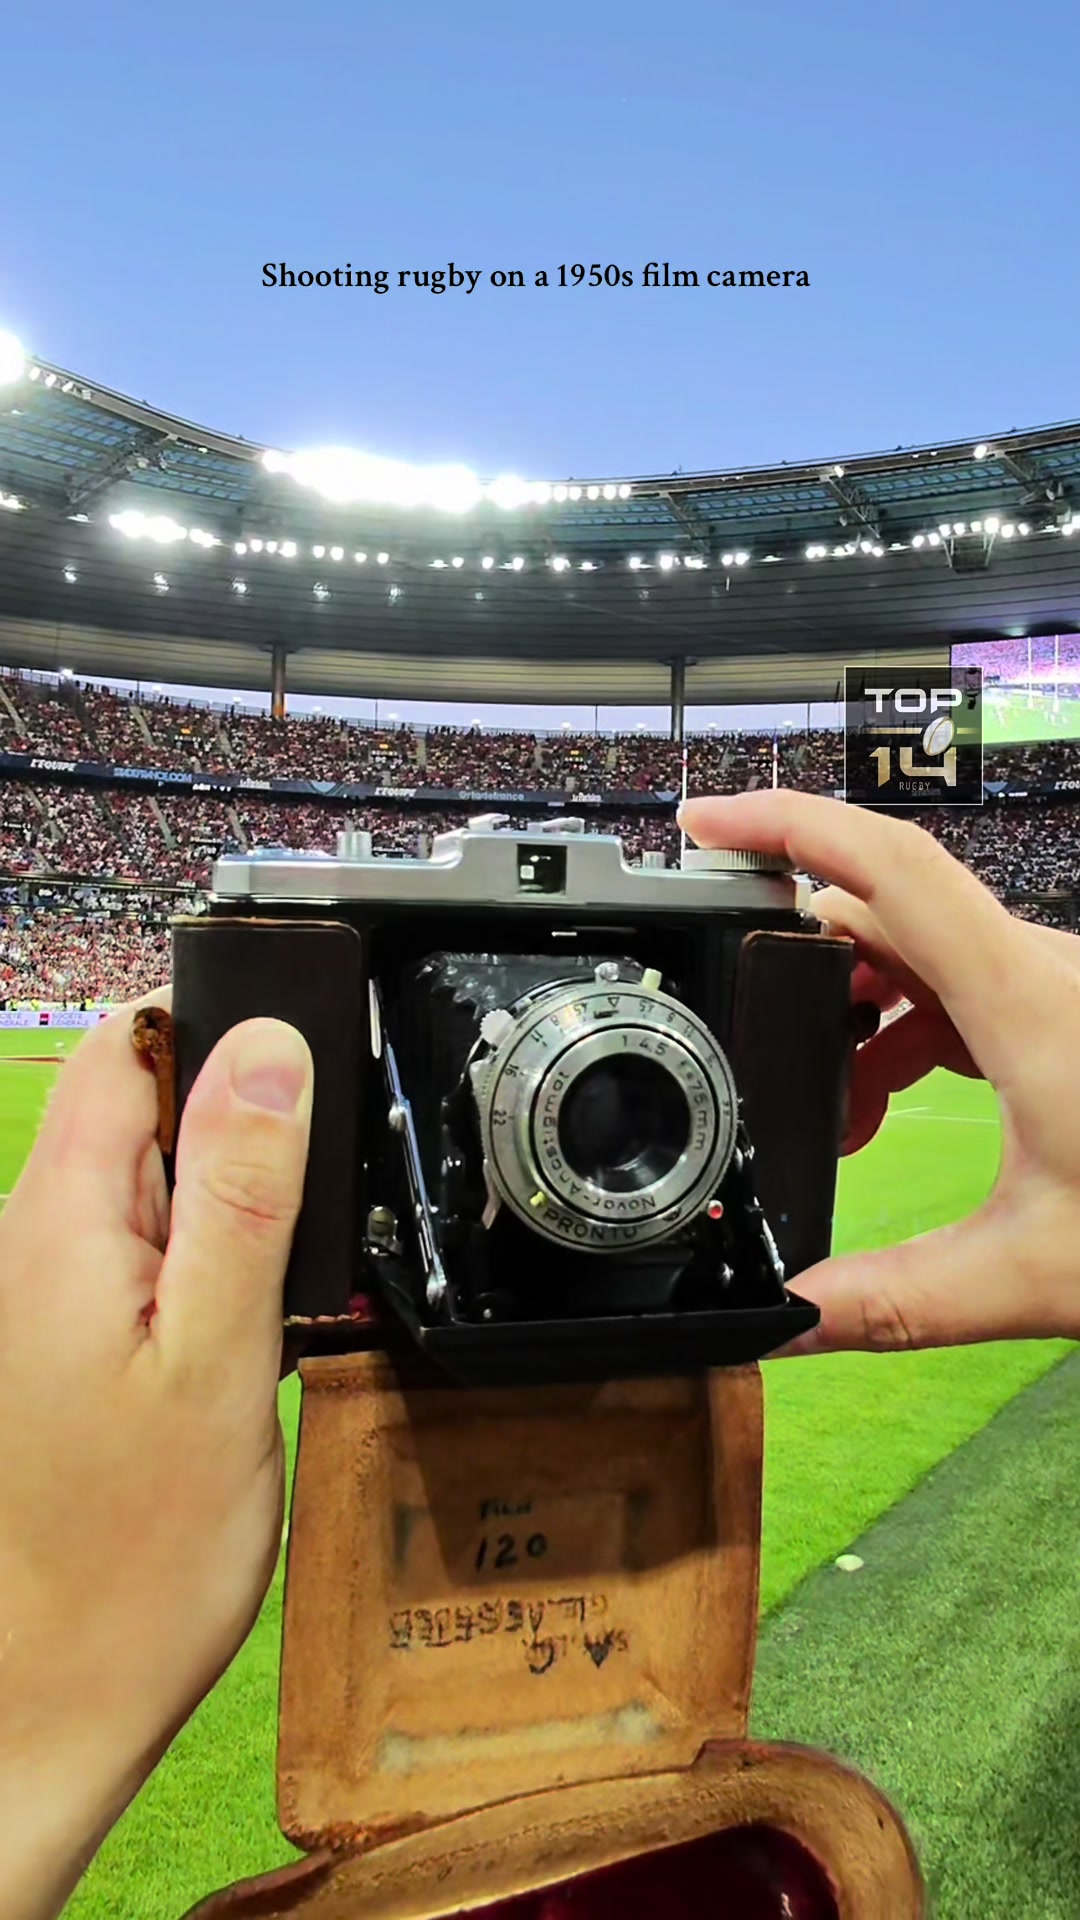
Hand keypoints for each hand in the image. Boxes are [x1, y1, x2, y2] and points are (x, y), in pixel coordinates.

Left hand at [0, 997, 312, 1919]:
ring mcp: (49, 1295)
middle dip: (237, 1121)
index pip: (125, 1047)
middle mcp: (37, 1241)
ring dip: (229, 1197)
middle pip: (141, 1108)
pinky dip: (208, 1261)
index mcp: (60, 1219)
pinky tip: (251, 1321)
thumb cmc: (136, 1546)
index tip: (306, 1052)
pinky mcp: (72, 1345)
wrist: (60, 1688)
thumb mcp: (215, 1352)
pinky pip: (146, 1253)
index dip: (214, 1023)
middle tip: (316, 1195)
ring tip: (287, 1273)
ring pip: (151, 1182)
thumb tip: (266, 1045)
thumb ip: (240, 1192)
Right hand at [680, 790, 1079, 1355]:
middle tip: (754, 1036)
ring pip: (930, 954)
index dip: (786, 825)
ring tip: (839, 1110)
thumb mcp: (1035, 1273)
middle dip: (806, 972)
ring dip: (863, 1016)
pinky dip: (913, 1030)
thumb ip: (894, 1301)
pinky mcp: (1074, 1009)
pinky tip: (896, 1102)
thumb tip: (788, 1320)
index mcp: (1024, 1001)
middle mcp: (1045, 970)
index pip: (886, 867)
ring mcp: (1064, 985)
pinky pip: (970, 983)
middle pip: (891, 915)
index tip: (706, 820)